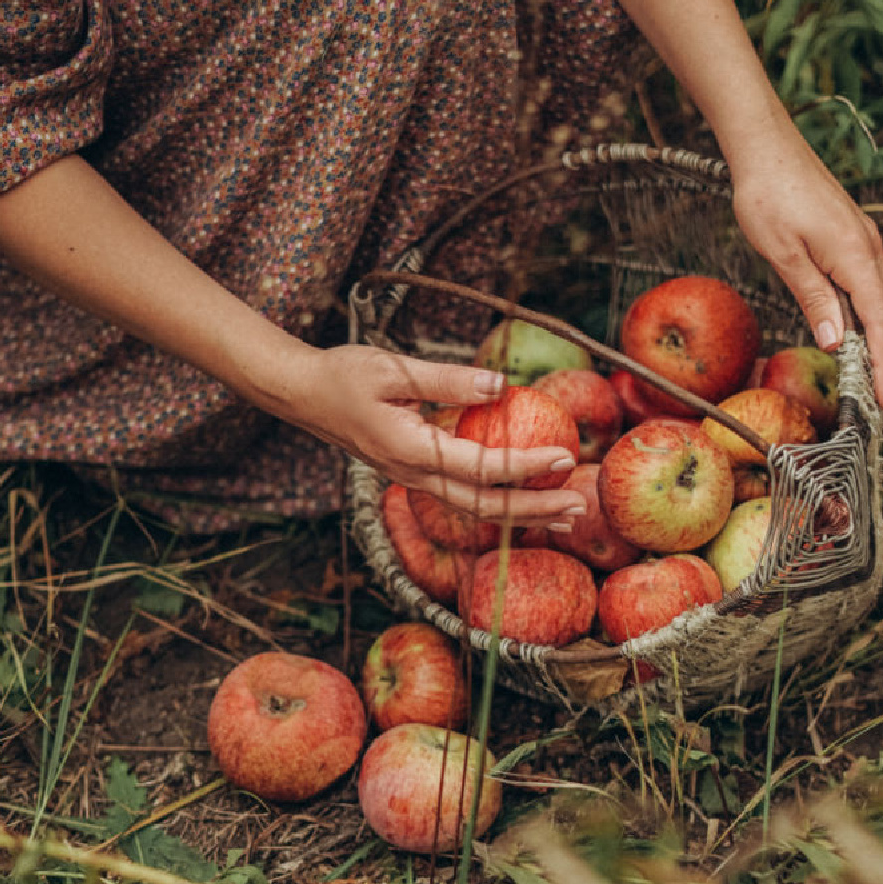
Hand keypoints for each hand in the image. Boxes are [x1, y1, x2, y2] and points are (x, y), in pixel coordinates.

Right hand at [284, 344, 587, 527]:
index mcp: (410, 451)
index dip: (526, 466)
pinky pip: (463, 496)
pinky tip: (525, 497)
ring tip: (566, 514)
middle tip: (580, 506)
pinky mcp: (413, 473)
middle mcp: (413, 474)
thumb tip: (501, 385)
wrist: (302, 395)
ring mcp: (412, 479)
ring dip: (522, 514)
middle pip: (483, 507)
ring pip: (474, 508)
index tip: (565, 457)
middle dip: (534, 510)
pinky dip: (499, 502)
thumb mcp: (394, 369)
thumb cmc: (344, 375)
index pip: (480, 468)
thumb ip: (448, 379)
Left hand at [728, 127, 882, 414]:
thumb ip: (813, 297)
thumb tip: (835, 341)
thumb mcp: (783, 253)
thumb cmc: (766, 195)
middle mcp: (869, 250)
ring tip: (876, 379)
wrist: (766, 148)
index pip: (882, 324)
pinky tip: (860, 335)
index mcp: (854, 256)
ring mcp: (864, 243)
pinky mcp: (853, 238)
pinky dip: (875, 318)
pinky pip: (875, 286)